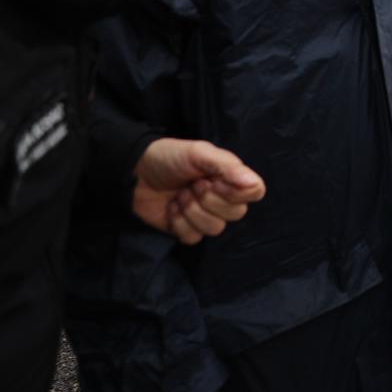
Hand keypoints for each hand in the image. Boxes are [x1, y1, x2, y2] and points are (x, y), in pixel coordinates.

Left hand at [132, 138, 265, 245]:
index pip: (255, 192)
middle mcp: (223, 198)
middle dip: (209, 200)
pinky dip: (179, 224)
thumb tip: (254, 183)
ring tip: (179, 195)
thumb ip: (228, 166)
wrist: (135, 171)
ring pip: (215, 228)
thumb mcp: (200, 153)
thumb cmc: (170, 157)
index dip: (237, 192)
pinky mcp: (186, 229)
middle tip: (192, 185)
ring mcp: (204, 216)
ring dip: (192, 211)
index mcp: (231, 178)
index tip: (216, 181)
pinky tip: (171, 209)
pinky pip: (193, 238)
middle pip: (236, 214)